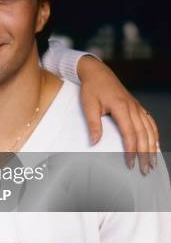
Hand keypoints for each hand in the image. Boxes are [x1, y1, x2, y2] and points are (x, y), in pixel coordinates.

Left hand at [78, 56, 158, 173]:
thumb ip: (93, 124)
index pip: (129, 133)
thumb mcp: (88, 105)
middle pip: (143, 134)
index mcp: (121, 107)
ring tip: (152, 163)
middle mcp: (133, 108)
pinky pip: (150, 122)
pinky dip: (154, 135)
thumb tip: (94, 142)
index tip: (130, 163)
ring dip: (152, 147)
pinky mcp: (137, 107)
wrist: (97, 72)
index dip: (131, 150)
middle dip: (145, 154)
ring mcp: (137, 107)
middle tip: (145, 170)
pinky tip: (154, 145)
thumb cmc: (91, 88)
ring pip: (149, 129)